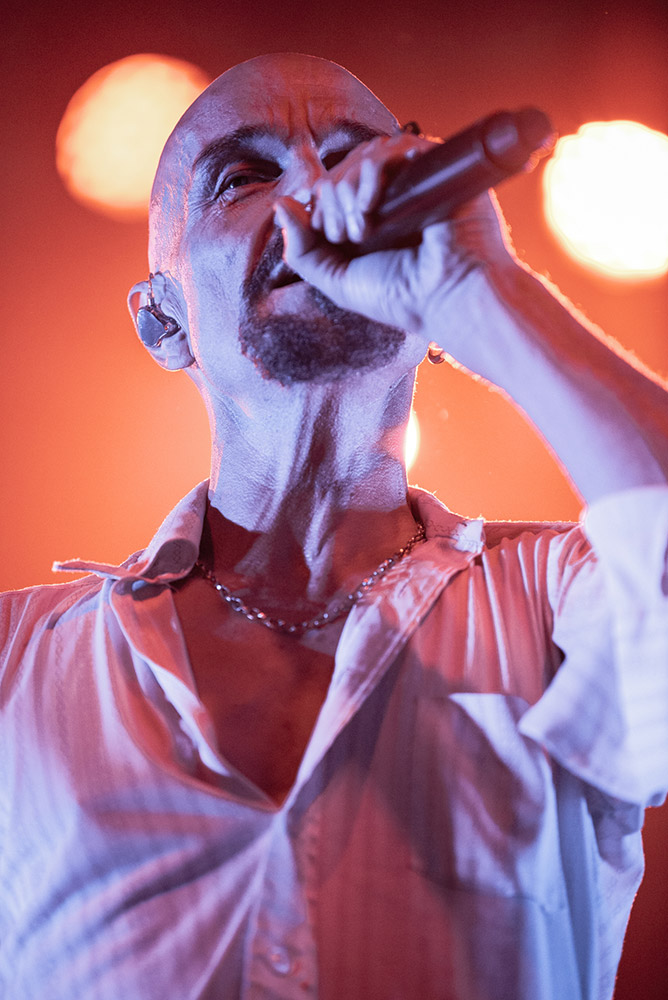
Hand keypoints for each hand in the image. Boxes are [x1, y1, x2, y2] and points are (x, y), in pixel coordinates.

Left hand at [273, 132, 515, 342]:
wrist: (448, 296)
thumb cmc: (400, 297)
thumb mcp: (337, 281)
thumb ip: (302, 250)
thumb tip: (282, 206)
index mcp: (369, 221)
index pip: (329, 191)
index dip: (320, 209)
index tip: (334, 239)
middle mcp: (390, 198)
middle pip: (341, 171)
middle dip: (333, 204)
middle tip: (351, 237)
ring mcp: (412, 180)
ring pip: (363, 157)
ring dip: (350, 190)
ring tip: (364, 228)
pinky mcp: (435, 167)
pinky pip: (395, 146)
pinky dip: (374, 170)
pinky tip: (372, 204)